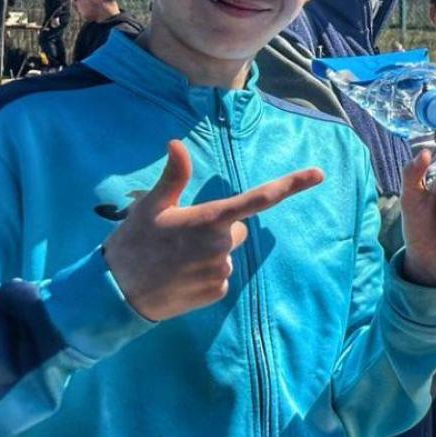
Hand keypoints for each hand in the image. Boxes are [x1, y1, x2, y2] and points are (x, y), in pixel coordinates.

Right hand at [103, 140, 322, 321]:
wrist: (116, 293)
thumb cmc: (134, 243)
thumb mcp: (150, 206)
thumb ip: (173, 177)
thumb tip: (177, 143)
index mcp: (208, 219)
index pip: (258, 198)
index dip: (291, 185)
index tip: (319, 174)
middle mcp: (222, 245)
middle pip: (237, 228)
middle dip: (217, 229)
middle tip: (182, 238)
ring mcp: (222, 270)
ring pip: (227, 252)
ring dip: (209, 253)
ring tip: (176, 259)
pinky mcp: (218, 291)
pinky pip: (221, 275)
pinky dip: (205, 274)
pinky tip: (181, 276)